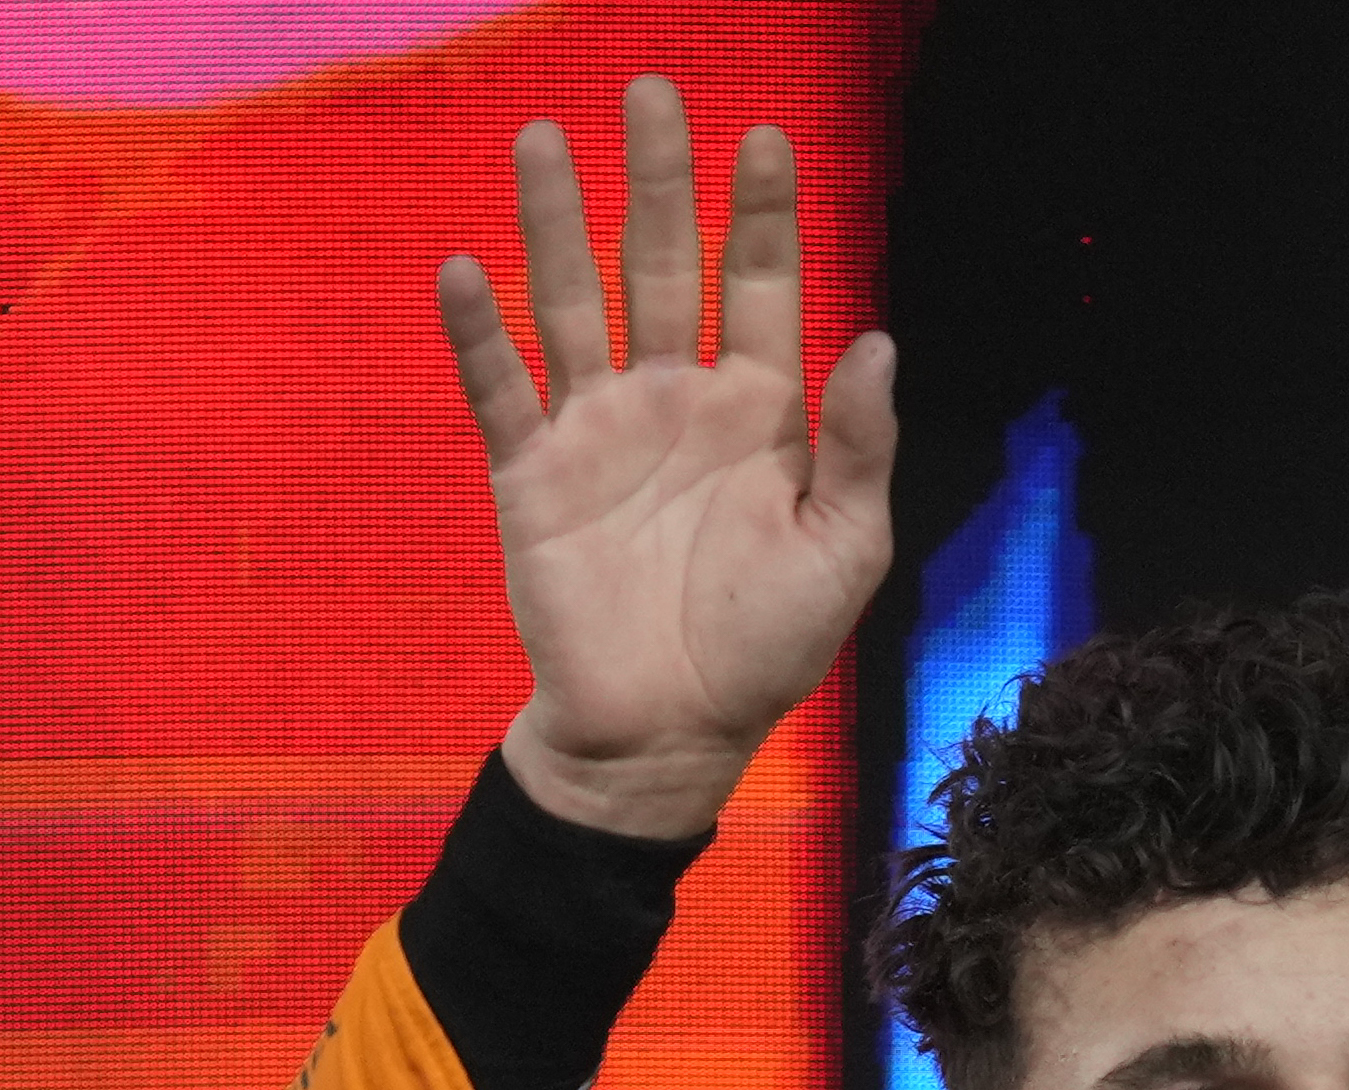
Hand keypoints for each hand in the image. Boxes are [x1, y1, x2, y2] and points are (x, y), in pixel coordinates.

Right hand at [438, 77, 896, 837]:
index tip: (762, 140)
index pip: (760, 288)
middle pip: (661, 265)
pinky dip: (480, 333)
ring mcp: (599, 431)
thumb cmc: (765, 650)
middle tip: (654, 93)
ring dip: (556, 223)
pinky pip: (502, 390)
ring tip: (542, 138)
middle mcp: (675, 401)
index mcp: (759, 414)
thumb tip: (880, 341)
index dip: (760, 216)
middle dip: (658, 182)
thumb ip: (859, 446)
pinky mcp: (534, 476)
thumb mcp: (844, 550)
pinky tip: (467, 268)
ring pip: (573, 302)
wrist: (667, 737)